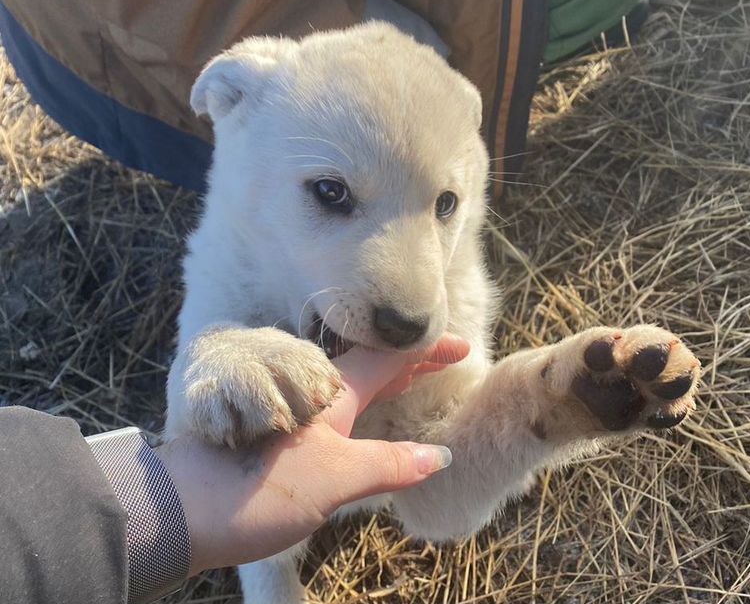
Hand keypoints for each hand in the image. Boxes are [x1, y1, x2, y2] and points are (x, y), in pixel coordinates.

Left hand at [156, 334, 469, 574]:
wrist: (180, 510)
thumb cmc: (256, 488)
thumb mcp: (335, 478)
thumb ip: (389, 464)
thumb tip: (439, 454)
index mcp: (332, 397)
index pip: (389, 360)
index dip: (427, 352)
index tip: (463, 346)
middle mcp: (314, 399)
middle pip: (372, 367)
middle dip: (411, 362)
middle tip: (446, 359)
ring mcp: (296, 417)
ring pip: (352, 388)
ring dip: (387, 380)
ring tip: (411, 379)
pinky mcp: (281, 439)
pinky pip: (336, 410)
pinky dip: (363, 406)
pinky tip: (362, 420)